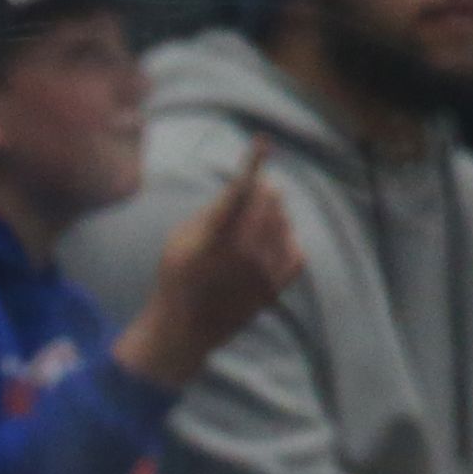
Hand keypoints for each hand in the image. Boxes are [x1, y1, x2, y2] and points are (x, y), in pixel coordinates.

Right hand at [114, 140, 301, 390]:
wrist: (184, 331)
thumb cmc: (177, 279)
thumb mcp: (179, 239)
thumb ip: (212, 211)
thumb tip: (244, 190)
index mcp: (214, 237)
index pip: (239, 191)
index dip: (252, 163)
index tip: (263, 142)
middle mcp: (242, 253)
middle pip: (269, 198)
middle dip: (262, 189)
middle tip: (252, 195)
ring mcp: (262, 272)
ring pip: (284, 220)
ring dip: (272, 215)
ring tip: (252, 230)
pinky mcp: (274, 287)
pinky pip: (295, 249)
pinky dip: (286, 242)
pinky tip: (270, 247)